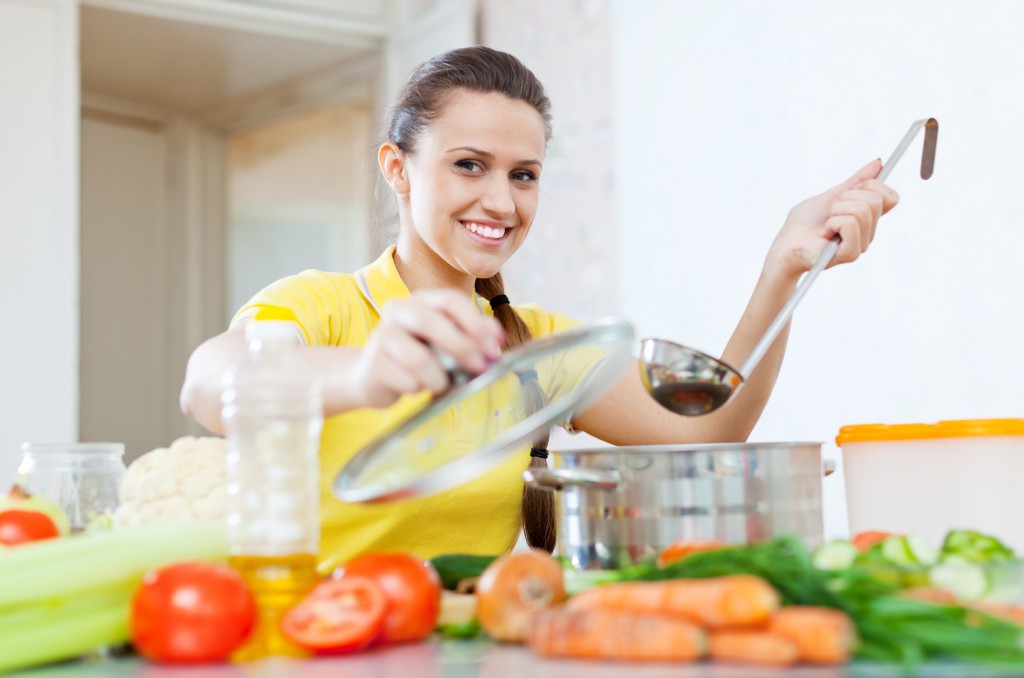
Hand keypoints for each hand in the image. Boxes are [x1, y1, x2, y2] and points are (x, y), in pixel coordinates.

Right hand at [351, 289, 504, 407]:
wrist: (373, 376)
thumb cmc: (417, 356)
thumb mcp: (446, 342)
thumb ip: (472, 335)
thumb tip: (497, 336)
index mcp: (420, 300)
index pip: (450, 300)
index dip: (475, 323)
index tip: (494, 347)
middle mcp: (398, 311)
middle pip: (430, 322)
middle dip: (461, 346)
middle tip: (479, 367)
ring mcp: (381, 336)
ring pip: (418, 358)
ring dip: (438, 377)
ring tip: (440, 384)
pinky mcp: (373, 364)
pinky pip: (406, 380)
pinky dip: (419, 388)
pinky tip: (415, 386)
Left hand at [768, 159, 899, 280]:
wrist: (784, 245)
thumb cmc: (804, 224)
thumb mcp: (831, 195)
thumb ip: (856, 182)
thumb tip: (878, 163)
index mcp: (867, 219)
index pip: (891, 197)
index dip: (872, 186)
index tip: (847, 192)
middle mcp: (868, 233)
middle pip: (875, 199)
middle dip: (846, 197)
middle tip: (830, 211)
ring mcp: (861, 245)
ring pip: (862, 209)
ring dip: (836, 210)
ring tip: (825, 223)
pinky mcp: (850, 254)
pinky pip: (849, 223)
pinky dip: (832, 222)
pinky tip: (824, 233)